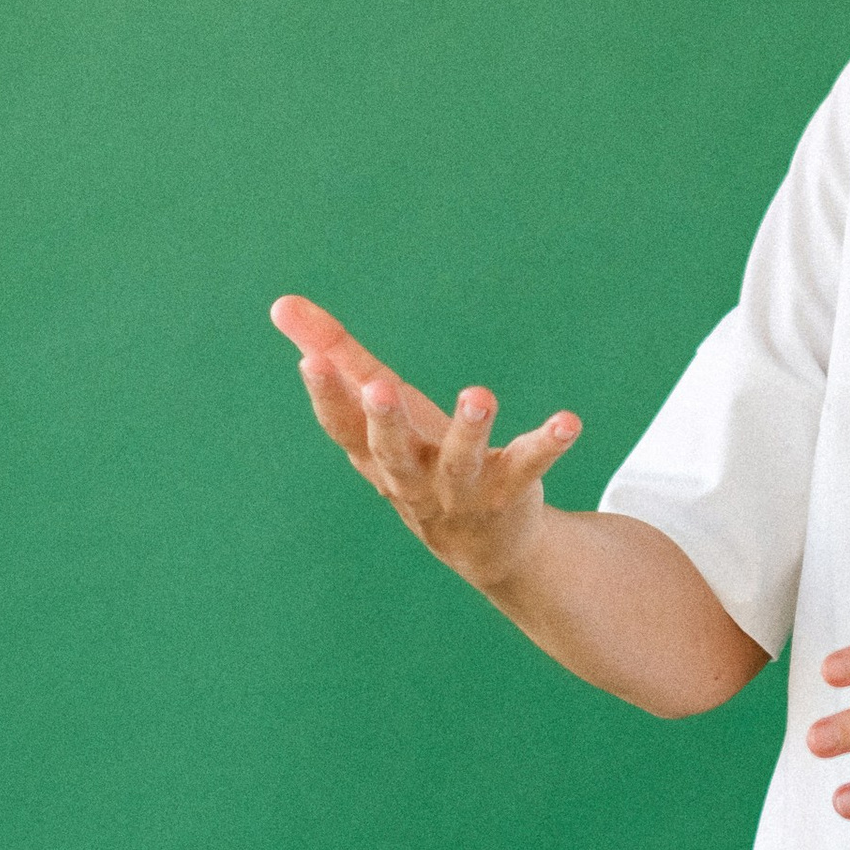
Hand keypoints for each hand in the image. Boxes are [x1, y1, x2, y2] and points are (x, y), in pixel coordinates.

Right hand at [270, 292, 580, 588]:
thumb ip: (334, 357)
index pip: (342, 427)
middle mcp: (412, 477)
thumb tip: (280, 303)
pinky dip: (547, 444)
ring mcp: (462, 488)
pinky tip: (569, 421)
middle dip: (385, 421)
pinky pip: (528, 466)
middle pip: (392, 452)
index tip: (310, 361)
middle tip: (379, 388)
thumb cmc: (415, 458)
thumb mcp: (375, 410)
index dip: (326, 396)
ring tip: (480, 394)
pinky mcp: (510, 490)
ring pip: (462, 461)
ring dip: (470, 429)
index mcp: (375, 454)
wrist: (481, 547)